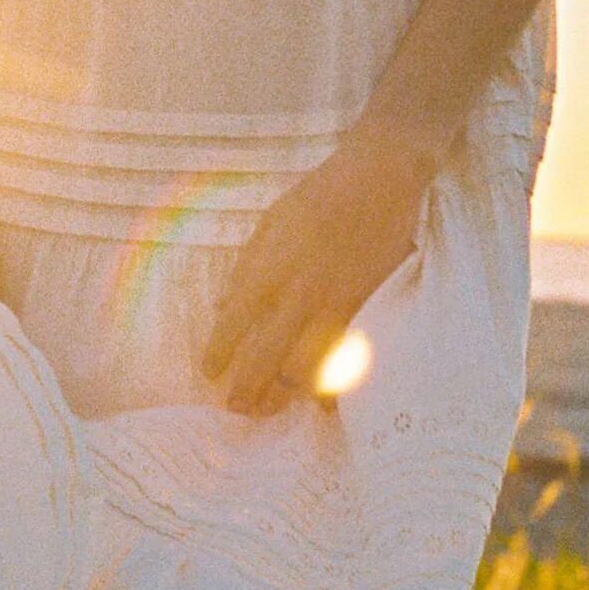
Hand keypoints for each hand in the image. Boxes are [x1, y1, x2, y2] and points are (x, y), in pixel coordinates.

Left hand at [200, 127, 438, 417]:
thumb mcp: (269, 222)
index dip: (218, 355)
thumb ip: (247, 266)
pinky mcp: (367, 313)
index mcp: (268, 268)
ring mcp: (335, 308)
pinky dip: (331, 388)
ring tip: (269, 408)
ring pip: (305, 371)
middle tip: (235, 408)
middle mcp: (299, 295)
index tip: (210, 372)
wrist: (379, 181)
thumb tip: (225, 307)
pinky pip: (345, 362)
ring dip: (284, 397)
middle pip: (265, 360)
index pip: (233, 325)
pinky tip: (319, 403)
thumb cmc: (319, 196)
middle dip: (246, 391)